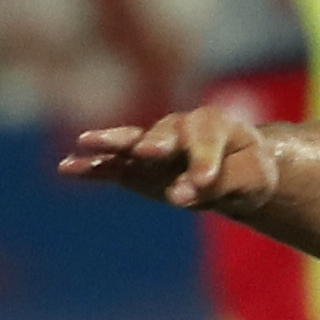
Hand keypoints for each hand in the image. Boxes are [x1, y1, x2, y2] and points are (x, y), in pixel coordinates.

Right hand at [58, 107, 275, 212]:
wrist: (236, 171)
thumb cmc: (248, 171)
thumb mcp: (252, 179)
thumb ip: (224, 183)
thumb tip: (180, 194)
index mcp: (214, 124)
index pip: (207, 137)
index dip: (204, 157)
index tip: (204, 182)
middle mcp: (179, 128)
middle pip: (165, 131)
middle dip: (158, 142)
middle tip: (150, 152)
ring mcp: (153, 145)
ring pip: (131, 141)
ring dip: (111, 142)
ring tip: (87, 142)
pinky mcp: (136, 167)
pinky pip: (113, 165)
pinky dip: (92, 166)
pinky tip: (67, 167)